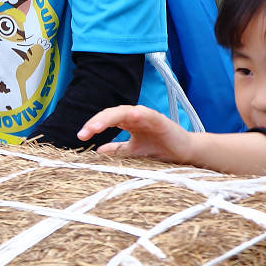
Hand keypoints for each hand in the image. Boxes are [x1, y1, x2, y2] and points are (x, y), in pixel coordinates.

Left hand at [77, 105, 192, 162]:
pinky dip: (138, 114)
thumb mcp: (134, 152)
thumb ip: (117, 150)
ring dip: (109, 118)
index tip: (80, 137)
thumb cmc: (160, 150)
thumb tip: (97, 151)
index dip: (93, 126)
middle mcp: (135, 117)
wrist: (184, 153)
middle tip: (83, 133)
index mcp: (128, 123)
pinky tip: (130, 116)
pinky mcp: (160, 120)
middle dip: (96, 122)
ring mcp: (147, 116)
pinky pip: (147, 114)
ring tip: (96, 127)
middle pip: (111, 114)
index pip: (106, 120)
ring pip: (124, 112)